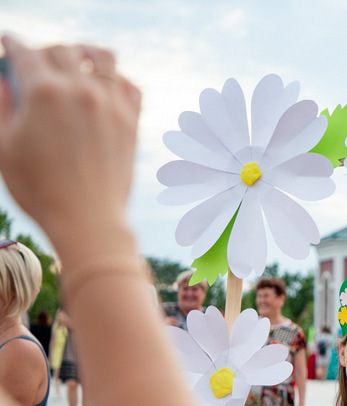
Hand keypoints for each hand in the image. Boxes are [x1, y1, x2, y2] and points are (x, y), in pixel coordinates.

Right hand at [0, 36, 139, 249]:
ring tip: (78, 56)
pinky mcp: (132, 122)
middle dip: (45, 49)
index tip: (9, 42)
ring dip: (85, 51)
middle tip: (37, 57)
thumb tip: (5, 78)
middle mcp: (81, 90)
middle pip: (62, 50)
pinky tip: (107, 83)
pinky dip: (117, 78)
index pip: (25, 52)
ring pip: (102, 57)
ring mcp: (111, 104)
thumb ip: (1, 104)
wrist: (88, 220)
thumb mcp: (3, 146)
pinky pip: (130, 85)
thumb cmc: (38, 189)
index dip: (13, 43)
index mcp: (43, 92)